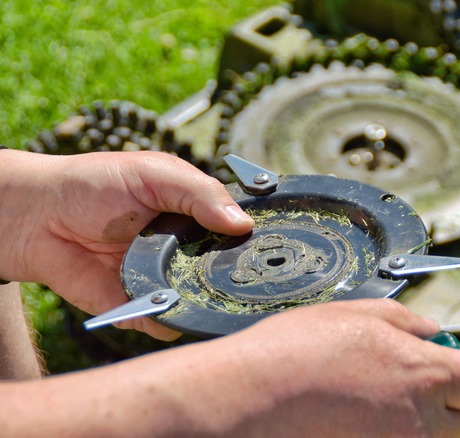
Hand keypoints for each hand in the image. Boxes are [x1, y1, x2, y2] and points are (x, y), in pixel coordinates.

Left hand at [0, 149, 254, 338]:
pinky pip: (165, 322)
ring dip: (202, 299)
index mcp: (197, 214)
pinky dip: (166, 320)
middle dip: (233, 274)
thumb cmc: (96, 185)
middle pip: (227, 269)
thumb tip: (243, 225)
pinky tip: (160, 306)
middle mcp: (188, 250)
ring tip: (189, 287)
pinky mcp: (141, 306)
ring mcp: (167, 279)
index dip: (255, 236)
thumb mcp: (156, 175)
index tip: (273, 242)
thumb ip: (201, 194)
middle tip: (237, 273)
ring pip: (201, 299)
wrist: (38, 218)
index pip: (238, 229)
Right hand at [208, 299, 459, 436]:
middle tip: (400, 391)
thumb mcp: (360, 313)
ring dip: (414, 429)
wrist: (247, 399)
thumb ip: (412, 322)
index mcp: (426, 372)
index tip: (458, 374)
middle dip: (441, 409)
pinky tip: (353, 424)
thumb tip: (436, 334)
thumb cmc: (296, 351)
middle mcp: (422, 421)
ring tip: (368, 408)